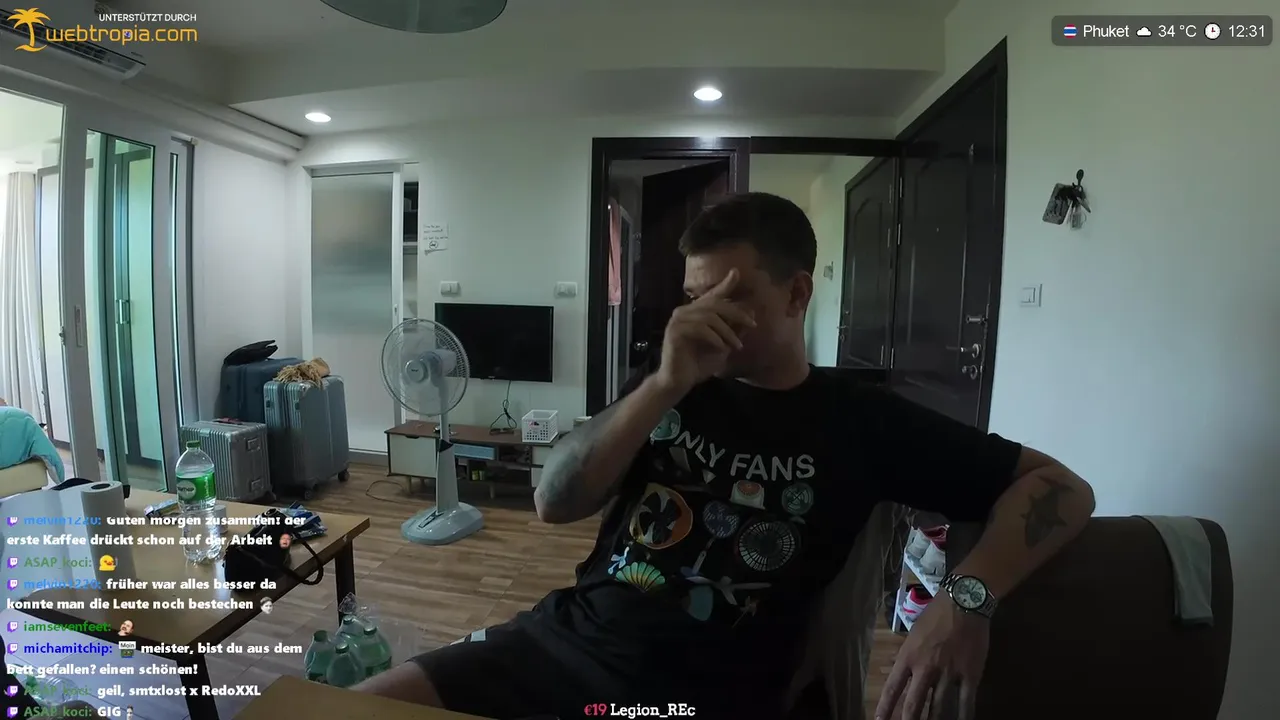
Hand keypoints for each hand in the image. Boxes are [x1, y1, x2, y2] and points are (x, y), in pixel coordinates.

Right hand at [655, 269, 754, 393]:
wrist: (679, 382)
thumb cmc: (699, 363)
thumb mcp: (723, 345)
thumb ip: (735, 330)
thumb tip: (750, 312)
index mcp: (695, 312)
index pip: (712, 295)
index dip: (725, 284)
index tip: (736, 272)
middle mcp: (684, 312)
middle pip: (714, 303)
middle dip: (736, 313)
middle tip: (752, 324)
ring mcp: (677, 320)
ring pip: (709, 316)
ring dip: (727, 331)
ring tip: (736, 346)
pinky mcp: (675, 331)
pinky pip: (700, 329)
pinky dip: (715, 338)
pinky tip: (721, 348)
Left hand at [876, 596, 989, 719]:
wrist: (963, 602)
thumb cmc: (935, 615)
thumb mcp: (913, 633)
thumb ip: (908, 654)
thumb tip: (900, 668)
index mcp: (908, 657)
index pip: (893, 688)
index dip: (885, 708)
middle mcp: (926, 669)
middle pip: (914, 704)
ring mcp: (949, 673)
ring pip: (940, 707)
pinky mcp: (970, 675)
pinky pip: (966, 702)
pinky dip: (964, 716)